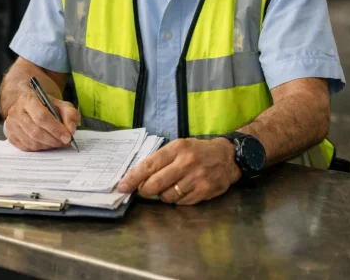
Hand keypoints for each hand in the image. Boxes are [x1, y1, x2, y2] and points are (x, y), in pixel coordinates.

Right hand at [4, 92, 79, 150]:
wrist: (28, 106)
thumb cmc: (46, 105)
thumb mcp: (61, 104)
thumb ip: (70, 114)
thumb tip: (71, 130)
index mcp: (28, 100)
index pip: (42, 117)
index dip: (56, 129)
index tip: (68, 137)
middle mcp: (16, 112)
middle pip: (36, 131)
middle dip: (53, 140)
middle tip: (65, 142)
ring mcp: (11, 125)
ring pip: (31, 142)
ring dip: (48, 146)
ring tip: (59, 143)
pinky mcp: (11, 137)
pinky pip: (27, 147)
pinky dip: (40, 149)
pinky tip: (48, 144)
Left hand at [117, 138, 241, 205]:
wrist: (228, 157)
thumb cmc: (199, 152)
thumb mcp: (181, 147)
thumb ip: (161, 160)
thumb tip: (137, 178)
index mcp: (178, 148)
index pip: (149, 165)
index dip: (132, 178)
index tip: (122, 186)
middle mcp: (187, 162)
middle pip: (155, 183)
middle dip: (144, 190)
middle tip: (144, 190)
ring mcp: (197, 177)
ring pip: (167, 196)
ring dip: (163, 195)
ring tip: (171, 187)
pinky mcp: (204, 190)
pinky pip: (181, 202)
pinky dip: (178, 199)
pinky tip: (184, 190)